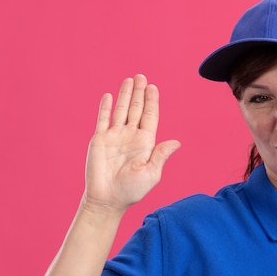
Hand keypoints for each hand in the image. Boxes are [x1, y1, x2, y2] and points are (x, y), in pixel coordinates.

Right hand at [84, 74, 180, 213]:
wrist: (108, 199)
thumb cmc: (132, 190)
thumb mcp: (151, 173)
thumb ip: (161, 155)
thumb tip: (176, 142)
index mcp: (146, 143)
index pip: (150, 117)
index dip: (152, 102)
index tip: (153, 87)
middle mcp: (131, 137)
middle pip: (136, 109)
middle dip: (139, 93)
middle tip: (141, 76)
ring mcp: (115, 137)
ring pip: (121, 110)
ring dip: (125, 95)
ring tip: (129, 80)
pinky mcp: (100, 140)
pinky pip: (103, 119)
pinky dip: (106, 107)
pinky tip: (109, 95)